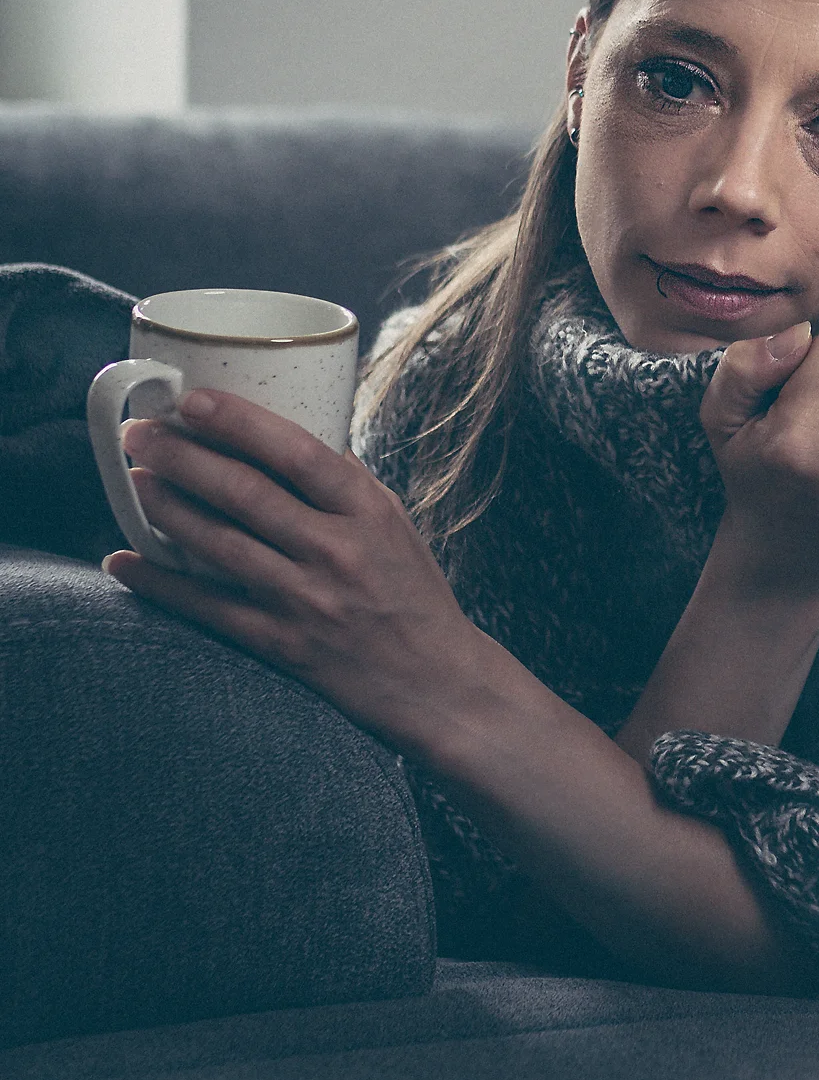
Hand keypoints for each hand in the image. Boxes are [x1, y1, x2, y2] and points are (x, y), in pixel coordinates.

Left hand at [100, 389, 482, 757]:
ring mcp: (306, 600)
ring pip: (220, 544)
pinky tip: (122, 561)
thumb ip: (345, 484)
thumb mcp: (394, 525)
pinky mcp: (281, 644)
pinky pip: (207, 607)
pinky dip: (160, 583)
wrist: (434, 679)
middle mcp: (337, 551)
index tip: (194, 400)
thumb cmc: (412, 592)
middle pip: (246, 493)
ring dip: (168, 508)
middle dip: (184, 457)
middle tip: (141, 433)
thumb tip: (291, 433)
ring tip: (135, 479)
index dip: (241, 423)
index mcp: (368, 512)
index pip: (299, 454)